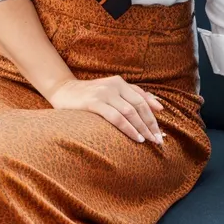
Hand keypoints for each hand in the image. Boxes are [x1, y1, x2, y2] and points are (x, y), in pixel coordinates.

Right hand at [48, 75, 164, 144]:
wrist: (62, 90)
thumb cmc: (89, 95)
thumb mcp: (111, 91)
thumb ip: (132, 96)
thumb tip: (158, 107)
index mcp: (120, 82)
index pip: (142, 100)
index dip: (153, 116)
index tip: (160, 131)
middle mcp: (115, 85)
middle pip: (139, 106)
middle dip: (150, 124)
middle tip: (158, 140)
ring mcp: (104, 93)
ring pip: (130, 112)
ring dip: (142, 128)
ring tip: (149, 141)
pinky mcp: (94, 102)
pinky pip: (116, 117)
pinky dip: (128, 128)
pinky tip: (135, 137)